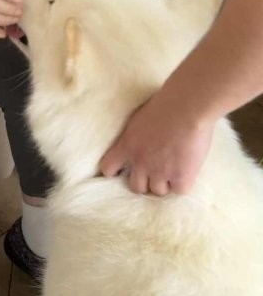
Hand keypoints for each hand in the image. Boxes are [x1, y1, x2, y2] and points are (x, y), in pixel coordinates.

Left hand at [99, 93, 215, 195]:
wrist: (186, 107)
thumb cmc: (164, 104)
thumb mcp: (139, 118)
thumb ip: (136, 135)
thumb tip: (139, 141)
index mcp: (127, 145)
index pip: (108, 168)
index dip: (114, 172)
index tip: (120, 171)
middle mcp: (140, 162)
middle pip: (136, 187)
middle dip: (145, 182)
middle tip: (154, 172)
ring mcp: (160, 172)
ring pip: (158, 191)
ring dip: (165, 184)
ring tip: (173, 170)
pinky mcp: (181, 177)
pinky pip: (179, 191)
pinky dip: (183, 184)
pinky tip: (187, 171)